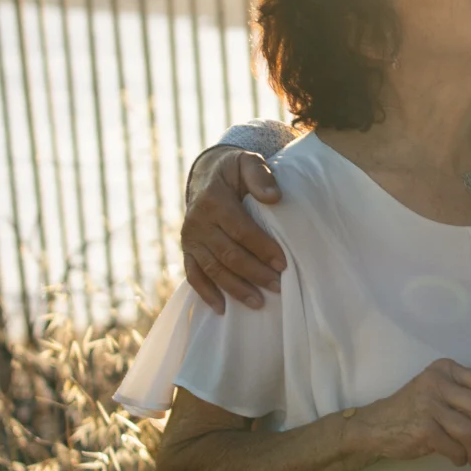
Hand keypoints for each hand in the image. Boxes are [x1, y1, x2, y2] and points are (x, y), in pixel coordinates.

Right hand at [182, 149, 286, 308]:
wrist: (206, 174)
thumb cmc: (234, 170)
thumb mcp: (247, 161)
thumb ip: (260, 175)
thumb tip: (273, 197)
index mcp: (213, 200)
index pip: (241, 230)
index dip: (262, 248)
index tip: (283, 264)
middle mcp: (198, 221)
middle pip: (227, 254)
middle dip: (254, 273)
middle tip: (277, 286)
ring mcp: (190, 238)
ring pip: (213, 269)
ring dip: (235, 288)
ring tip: (258, 303)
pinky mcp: (187, 250)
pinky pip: (193, 275)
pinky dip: (206, 293)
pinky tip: (222, 309)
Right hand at [350, 360, 470, 468]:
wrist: (376, 425)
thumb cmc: (412, 411)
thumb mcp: (438, 396)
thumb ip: (466, 407)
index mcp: (446, 369)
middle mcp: (438, 381)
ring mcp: (429, 404)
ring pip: (470, 430)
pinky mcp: (423, 427)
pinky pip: (455, 447)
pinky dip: (462, 457)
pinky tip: (459, 459)